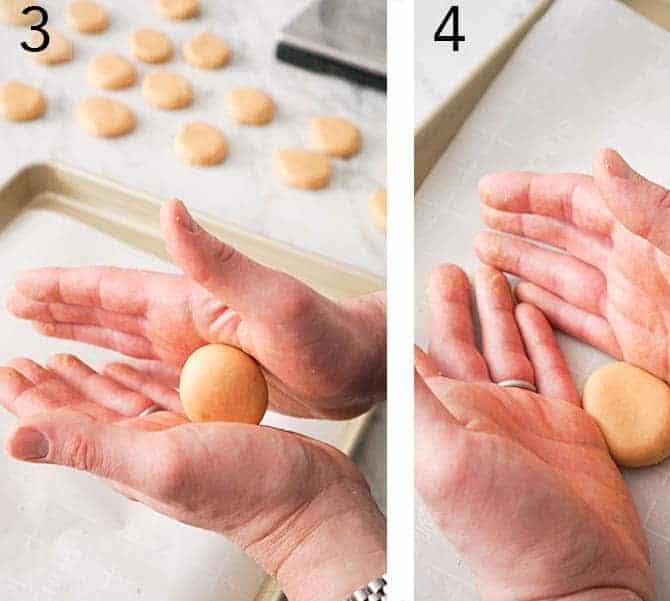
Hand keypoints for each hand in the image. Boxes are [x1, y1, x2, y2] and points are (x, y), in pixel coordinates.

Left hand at [0, 354, 384, 600]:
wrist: (310, 499)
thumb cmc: (246, 491)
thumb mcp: (160, 462)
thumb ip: (91, 447)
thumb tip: (17, 437)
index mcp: (125, 458)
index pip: (59, 424)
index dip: (28, 398)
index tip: (8, 367)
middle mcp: (146, 448)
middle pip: (83, 411)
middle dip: (51, 385)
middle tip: (28, 358)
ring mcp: (177, 438)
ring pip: (120, 403)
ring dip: (90, 380)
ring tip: (69, 358)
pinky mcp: (208, 428)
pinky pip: (160, 398)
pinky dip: (138, 381)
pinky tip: (135, 372)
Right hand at [6, 199, 384, 419]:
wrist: (363, 368)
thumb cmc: (329, 335)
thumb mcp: (271, 300)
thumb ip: (216, 261)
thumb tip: (169, 207)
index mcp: (193, 302)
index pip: (114, 290)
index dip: (66, 288)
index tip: (21, 287)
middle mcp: (190, 324)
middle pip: (111, 316)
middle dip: (63, 311)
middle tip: (19, 307)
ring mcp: (200, 354)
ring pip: (128, 348)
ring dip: (87, 343)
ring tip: (48, 343)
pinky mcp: (215, 383)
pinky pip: (156, 380)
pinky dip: (124, 379)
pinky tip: (109, 381)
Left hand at [416, 264, 652, 600]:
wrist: (577, 579)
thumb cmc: (505, 531)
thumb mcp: (444, 457)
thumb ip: (416, 399)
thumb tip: (387, 344)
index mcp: (446, 414)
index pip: (421, 350)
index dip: (417, 311)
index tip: (410, 273)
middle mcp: (482, 412)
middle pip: (465, 341)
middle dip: (460, 301)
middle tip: (456, 262)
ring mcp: (525, 419)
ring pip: (508, 348)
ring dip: (500, 310)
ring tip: (496, 270)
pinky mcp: (568, 427)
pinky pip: (552, 369)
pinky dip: (543, 339)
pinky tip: (535, 313)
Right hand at [476, 148, 669, 435]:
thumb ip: (662, 212)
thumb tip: (604, 162)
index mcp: (655, 236)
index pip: (581, 202)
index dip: (533, 193)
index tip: (494, 189)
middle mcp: (637, 265)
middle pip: (563, 234)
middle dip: (520, 222)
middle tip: (482, 215)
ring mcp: (633, 305)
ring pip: (562, 276)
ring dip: (524, 261)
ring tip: (486, 250)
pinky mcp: (635, 346)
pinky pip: (576, 320)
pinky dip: (545, 308)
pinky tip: (524, 297)